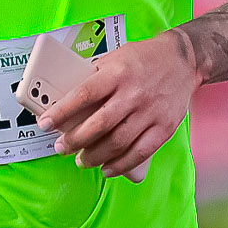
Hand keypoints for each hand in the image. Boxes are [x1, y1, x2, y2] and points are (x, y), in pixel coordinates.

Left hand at [41, 30, 197, 181]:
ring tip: (81, 160)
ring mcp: (151, 112)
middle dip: (75, 141)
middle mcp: (134, 93)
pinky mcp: (164, 127)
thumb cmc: (142, 59)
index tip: (45, 124)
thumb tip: (67, 102)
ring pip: (118, 142)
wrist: (183, 60)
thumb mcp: (115, 58)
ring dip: (95, 156)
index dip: (61, 112)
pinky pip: (140, 152)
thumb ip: (94, 78)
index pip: (83, 95)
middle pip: (99, 124)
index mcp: (117, 73)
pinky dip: (121, 165)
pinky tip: (107, 169)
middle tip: (61, 148)